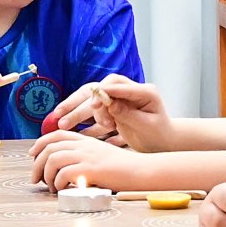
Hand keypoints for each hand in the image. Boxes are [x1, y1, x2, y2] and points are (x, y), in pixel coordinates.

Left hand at [30, 131, 141, 190]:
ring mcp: (87, 156)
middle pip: (49, 148)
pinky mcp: (90, 169)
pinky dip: (58, 183)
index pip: (56, 135)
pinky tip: (62, 189)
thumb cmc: (124, 167)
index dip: (40, 144)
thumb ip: (85, 155)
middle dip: (37, 164)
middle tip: (36, 178)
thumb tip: (66, 166)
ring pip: (52, 159)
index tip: (32, 155)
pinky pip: (63, 174)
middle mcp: (84, 145)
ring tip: (50, 186)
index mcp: (86, 140)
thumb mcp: (102, 154)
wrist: (141, 171)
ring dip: (46, 175)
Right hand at [52, 75, 173, 150]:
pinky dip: (81, 117)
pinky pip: (92, 109)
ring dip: (77, 110)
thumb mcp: (147, 126)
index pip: (118, 85)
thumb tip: (110, 104)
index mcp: (144, 92)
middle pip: (100, 88)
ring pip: (92, 98)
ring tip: (62, 124)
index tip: (94, 105)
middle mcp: (130, 91)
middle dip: (82, 103)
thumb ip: (129, 114)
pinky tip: (67, 125)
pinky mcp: (112, 107)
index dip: (104, 93)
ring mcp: (119, 98)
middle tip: (66, 117)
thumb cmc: (159, 134)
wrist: (164, 141)